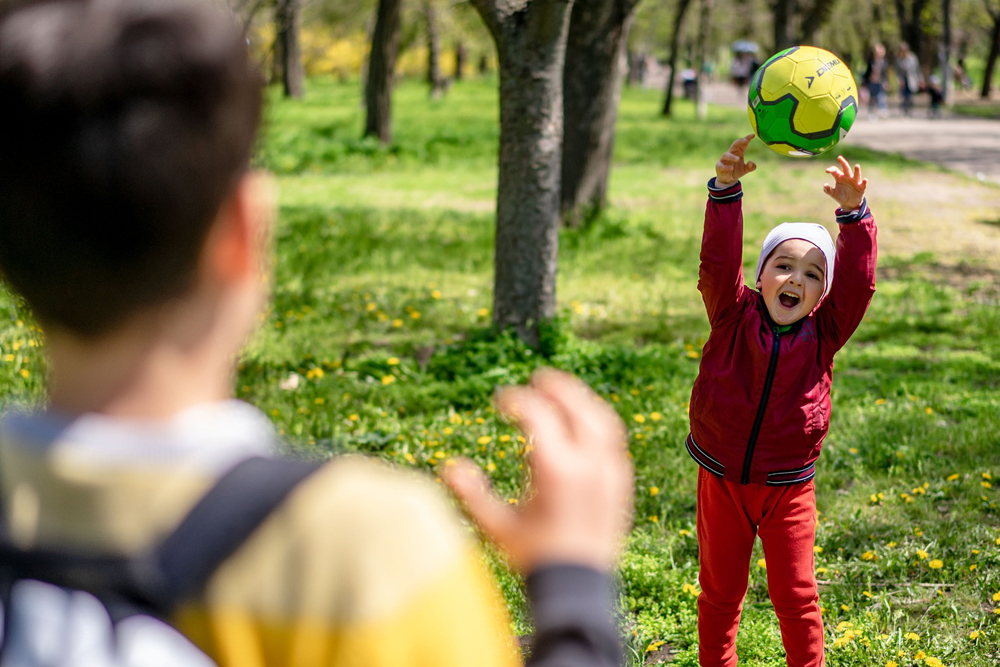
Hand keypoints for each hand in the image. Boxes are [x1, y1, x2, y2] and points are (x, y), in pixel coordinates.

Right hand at [443, 369, 632, 572]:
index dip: (517, 400)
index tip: (500, 400)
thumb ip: (472, 495)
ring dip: (581, 399)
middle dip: (556, 387)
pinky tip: (584, 422)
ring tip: (563, 392)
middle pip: (576, 407)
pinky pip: (614, 439)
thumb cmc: (535, 558)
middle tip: (538, 377)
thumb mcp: (497, 527)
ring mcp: (610, 472)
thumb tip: (448, 466)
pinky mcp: (622, 482)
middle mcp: (589, 465)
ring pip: (602, 419)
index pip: (538, 415)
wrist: (580, 587)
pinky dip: (597, 421)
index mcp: (557, 470)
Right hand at [715, 134, 756, 186]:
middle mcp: (731, 154)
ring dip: (732, 156)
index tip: (752, 135)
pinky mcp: (719, 166)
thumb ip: (751, 167)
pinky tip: (731, 168)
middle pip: (734, 145)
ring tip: (738, 159)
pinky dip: (726, 167)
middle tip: (745, 140)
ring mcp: (724, 160)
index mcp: (738, 152)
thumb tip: (751, 163)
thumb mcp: (745, 170)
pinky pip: (722, 165)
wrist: (727, 180)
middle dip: (739, 142)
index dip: (747, 139)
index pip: (742, 144)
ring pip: (726, 155)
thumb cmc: (736, 171)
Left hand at [823, 155, 866, 210]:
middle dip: (843, 163)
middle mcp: (848, 177)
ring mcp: (855, 181)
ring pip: (856, 174)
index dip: (831, 169)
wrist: (849, 204)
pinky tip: (864, 180)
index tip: (827, 171)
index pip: (835, 171)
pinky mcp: (861, 187)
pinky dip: (864, 182)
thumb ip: (828, 190)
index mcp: (840, 177)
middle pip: (846, 169)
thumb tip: (825, 185)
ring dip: (857, 170)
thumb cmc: (841, 196)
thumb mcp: (833, 194)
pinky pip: (863, 184)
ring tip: (857, 166)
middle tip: (839, 157)